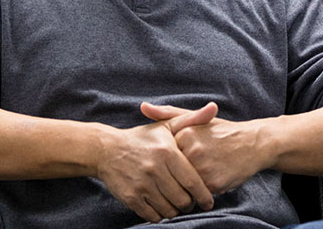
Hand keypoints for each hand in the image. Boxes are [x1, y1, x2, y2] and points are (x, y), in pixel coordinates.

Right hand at [96, 103, 217, 222]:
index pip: (193, 182)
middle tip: (190, 201)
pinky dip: (160, 215)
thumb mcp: (167, 125)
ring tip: (176, 203)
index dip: (204, 195)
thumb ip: (193, 118)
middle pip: (183, 199)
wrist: (107, 149)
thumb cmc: (143, 138)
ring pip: (169, 210)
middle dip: (190, 204)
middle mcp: (155, 169)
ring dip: (175, 210)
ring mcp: (142, 185)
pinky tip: (161, 206)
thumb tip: (215, 107)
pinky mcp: (131, 197)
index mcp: (167, 152)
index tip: (208, 201)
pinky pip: (153, 216)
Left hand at [141, 103, 265, 194]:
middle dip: (179, 174)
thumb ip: (167, 114)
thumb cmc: (221, 131)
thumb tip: (143, 106)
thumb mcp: (196, 119)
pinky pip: (199, 194)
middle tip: (192, 167)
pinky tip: (212, 178)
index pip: (166, 155)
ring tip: (201, 173)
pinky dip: (203, 190)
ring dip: (189, 184)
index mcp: (185, 133)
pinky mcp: (213, 183)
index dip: (172, 159)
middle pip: (174, 171)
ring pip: (184, 185)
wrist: (253, 143)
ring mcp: (203, 167)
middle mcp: (192, 150)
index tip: (181, 156)